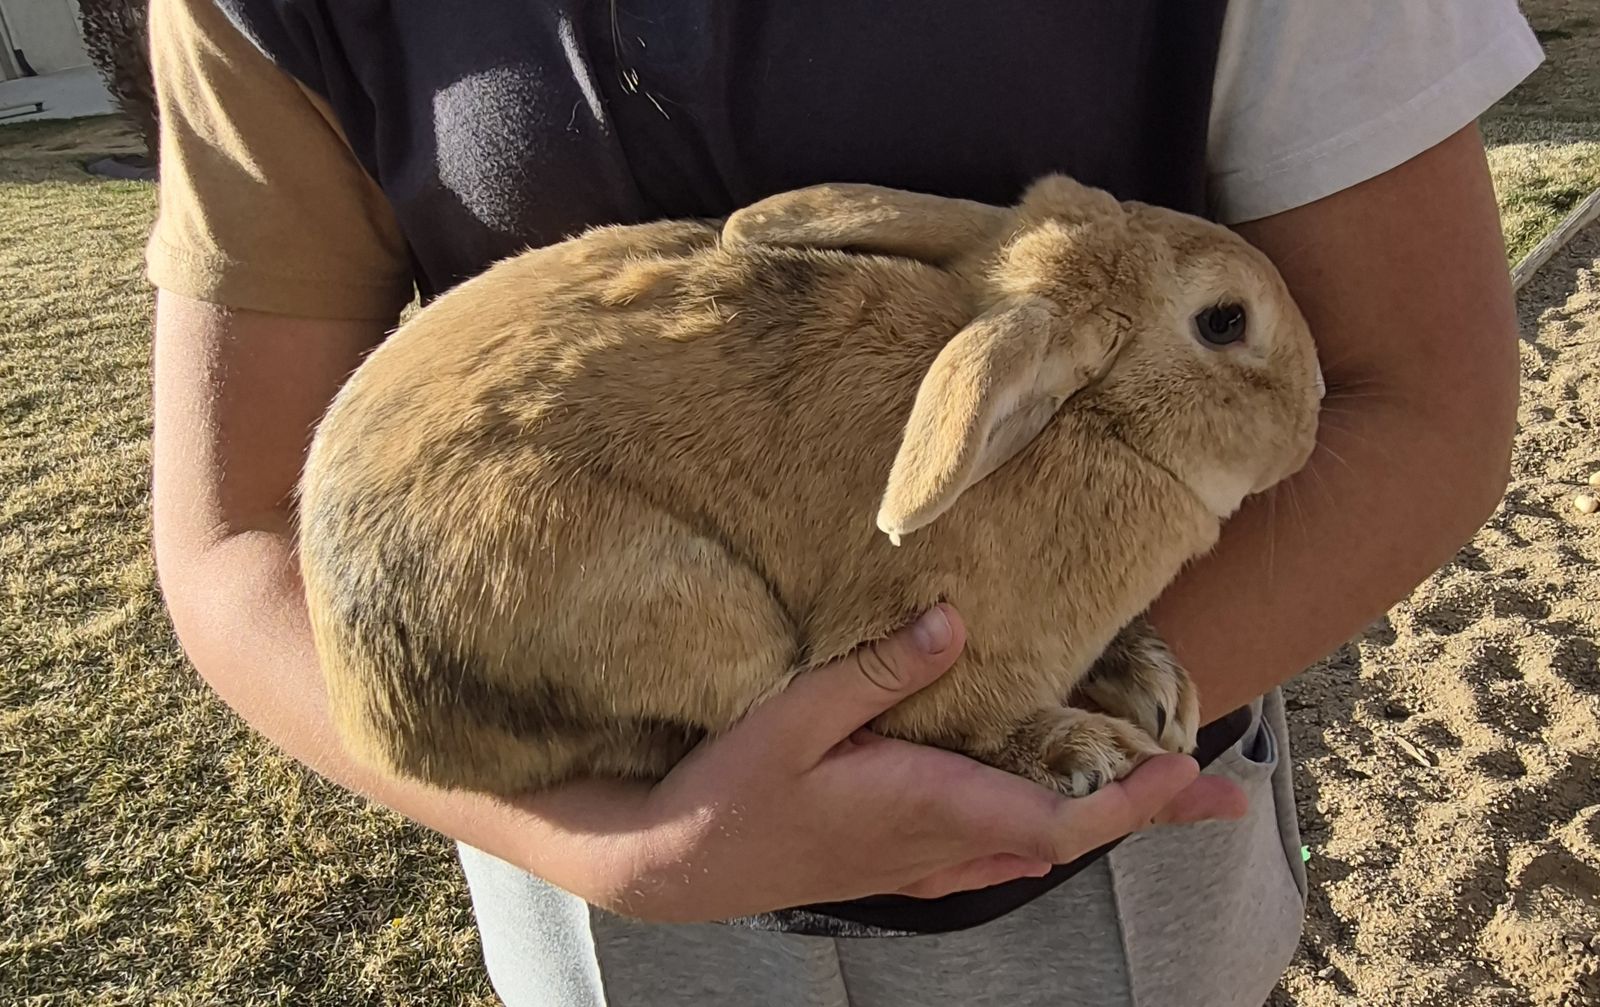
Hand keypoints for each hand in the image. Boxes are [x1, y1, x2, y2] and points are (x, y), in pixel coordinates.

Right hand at [526, 604, 1247, 923]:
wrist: (675, 866)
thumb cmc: (730, 794)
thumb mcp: (793, 718)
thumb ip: (876, 671)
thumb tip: (955, 621)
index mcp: (929, 809)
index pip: (1058, 821)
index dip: (1129, 800)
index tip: (1188, 770)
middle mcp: (940, 846)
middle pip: (1066, 839)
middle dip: (1144, 813)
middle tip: (1220, 797)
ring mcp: (920, 864)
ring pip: (1034, 851)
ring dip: (1099, 823)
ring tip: (1153, 801)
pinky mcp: (896, 864)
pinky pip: (993, 859)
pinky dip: (1041, 839)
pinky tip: (1042, 833)